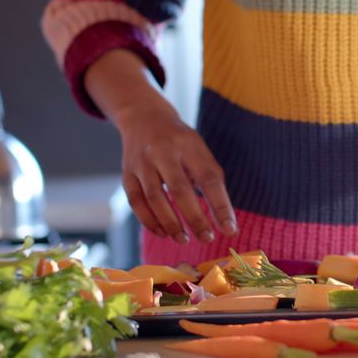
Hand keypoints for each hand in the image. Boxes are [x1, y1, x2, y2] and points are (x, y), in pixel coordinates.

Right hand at [83, 49, 237, 244]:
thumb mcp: (199, 151)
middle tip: (207, 238)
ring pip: (155, 198)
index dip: (220, 206)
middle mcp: (164, 152)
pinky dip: (149, 221)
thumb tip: (224, 219)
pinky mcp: (127, 173)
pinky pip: (136, 201)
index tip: (230, 230)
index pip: (208, 178)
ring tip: (184, 240)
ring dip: (171, 224)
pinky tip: (163, 233)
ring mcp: (142, 162)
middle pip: (180, 190)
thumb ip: (210, 179)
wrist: (144, 118)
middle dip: (195, 218)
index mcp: (189, 145)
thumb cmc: (180, 143)